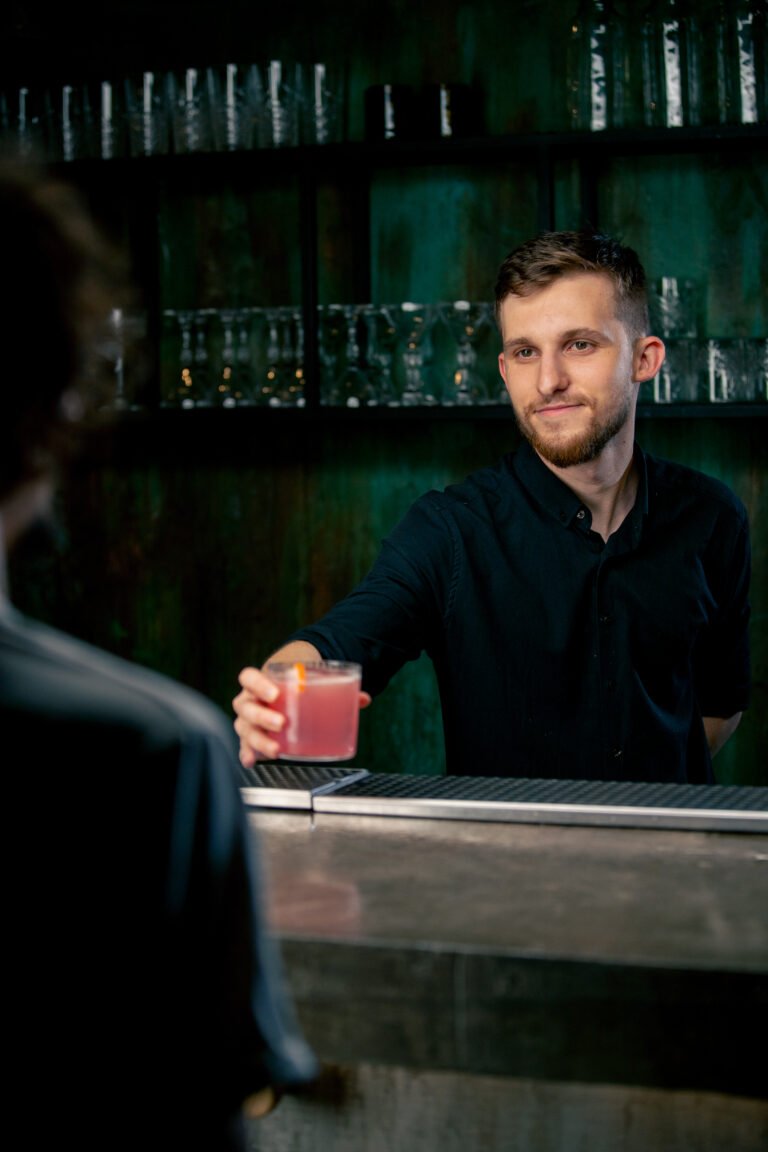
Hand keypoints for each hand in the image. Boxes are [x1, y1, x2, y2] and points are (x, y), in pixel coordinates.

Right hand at [232, 664, 372, 766]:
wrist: (278, 692)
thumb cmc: (290, 688)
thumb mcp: (307, 684)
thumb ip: (335, 688)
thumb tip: (363, 698)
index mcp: (260, 682)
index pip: (248, 678)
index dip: (259, 684)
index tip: (275, 694)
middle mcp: (249, 700)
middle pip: (246, 706)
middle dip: (262, 716)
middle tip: (282, 722)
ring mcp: (248, 720)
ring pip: (245, 729)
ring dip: (259, 740)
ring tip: (276, 750)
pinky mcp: (251, 738)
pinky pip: (244, 747)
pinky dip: (248, 754)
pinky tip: (252, 761)